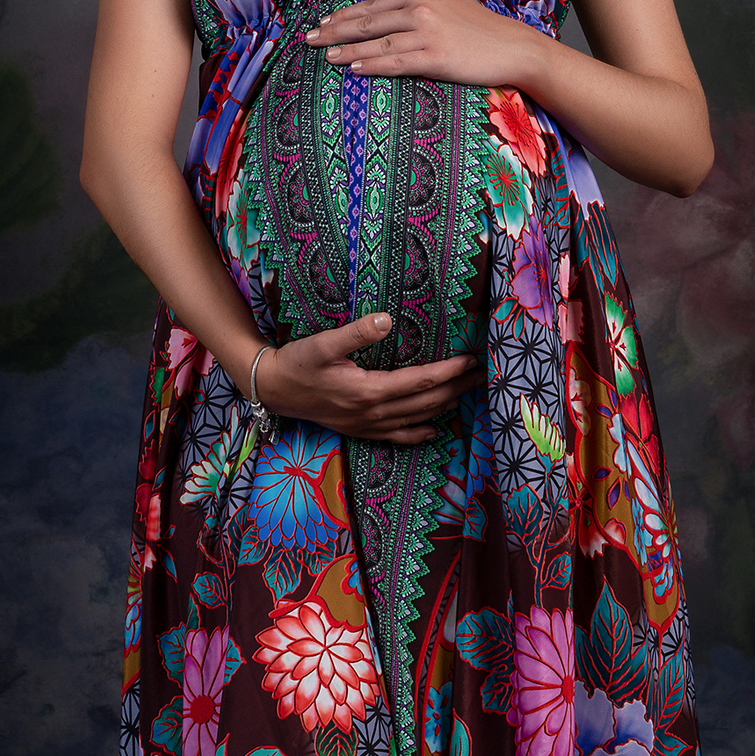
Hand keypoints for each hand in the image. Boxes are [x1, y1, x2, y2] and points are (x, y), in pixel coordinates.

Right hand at [257, 312, 483, 444]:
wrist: (271, 390)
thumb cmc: (296, 363)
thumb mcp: (323, 343)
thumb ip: (356, 332)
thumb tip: (387, 320)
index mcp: (368, 391)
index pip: (420, 382)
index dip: (448, 371)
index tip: (470, 359)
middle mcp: (373, 413)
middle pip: (427, 402)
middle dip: (457, 387)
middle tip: (483, 375)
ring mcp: (367, 425)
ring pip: (417, 419)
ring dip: (446, 406)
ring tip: (468, 392)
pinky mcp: (360, 429)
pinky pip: (398, 436)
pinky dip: (420, 432)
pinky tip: (434, 429)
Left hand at [304, 0, 540, 85]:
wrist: (513, 47)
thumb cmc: (480, 21)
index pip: (372, 3)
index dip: (343, 14)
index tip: (322, 22)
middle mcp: (421, 8)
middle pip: (368, 21)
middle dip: (334, 30)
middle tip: (309, 39)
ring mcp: (427, 33)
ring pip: (377, 43)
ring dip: (347, 51)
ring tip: (326, 56)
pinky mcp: (435, 58)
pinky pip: (395, 62)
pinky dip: (372, 66)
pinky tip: (354, 69)